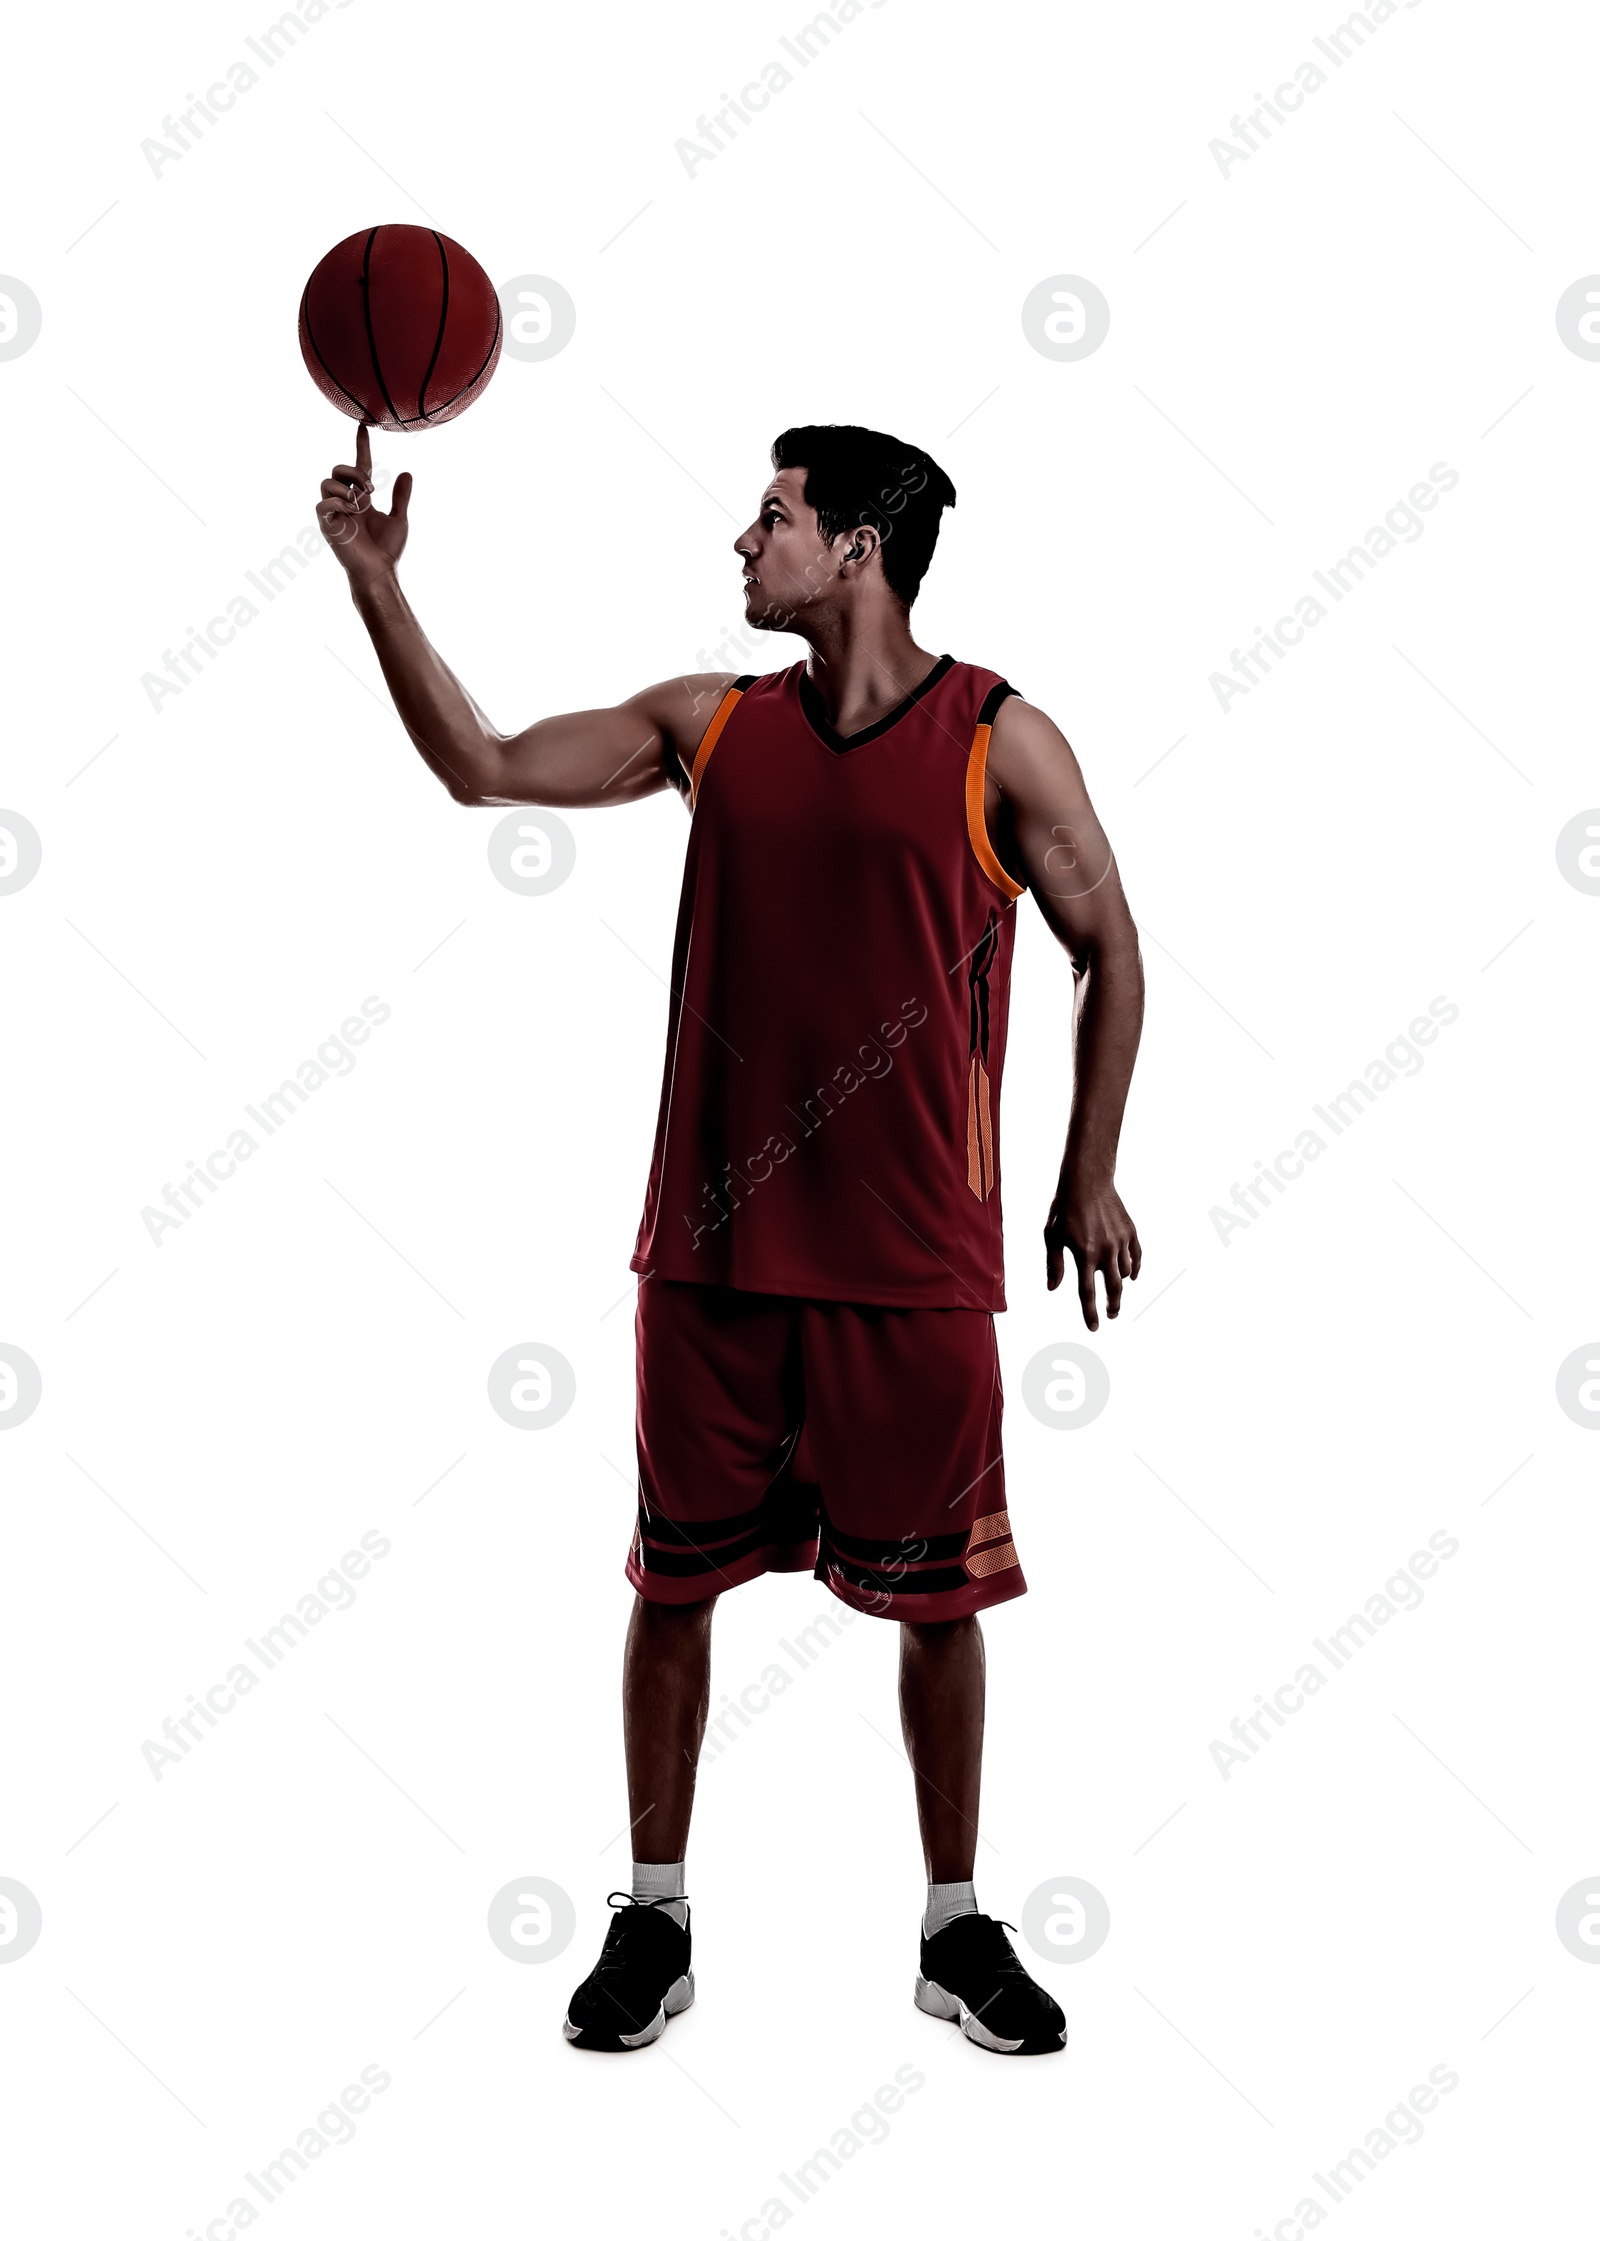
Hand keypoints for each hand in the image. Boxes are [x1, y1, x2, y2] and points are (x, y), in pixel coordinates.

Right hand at [317, 421, 410, 586]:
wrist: (380, 571)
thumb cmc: (387, 550)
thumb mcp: (399, 518)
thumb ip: (400, 497)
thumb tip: (406, 473)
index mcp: (362, 498)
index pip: (359, 465)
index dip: (361, 446)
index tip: (363, 427)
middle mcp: (346, 502)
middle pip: (338, 468)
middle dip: (354, 472)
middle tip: (372, 490)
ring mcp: (334, 512)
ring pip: (327, 482)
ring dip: (347, 489)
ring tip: (362, 506)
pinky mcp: (326, 525)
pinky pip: (322, 503)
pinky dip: (337, 503)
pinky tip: (352, 513)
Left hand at [1045, 1180, 1140, 1329]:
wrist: (1087, 1180)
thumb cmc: (1065, 1208)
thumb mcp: (1052, 1235)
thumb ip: (1054, 1264)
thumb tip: (1053, 1288)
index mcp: (1083, 1254)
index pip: (1087, 1293)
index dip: (1090, 1313)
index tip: (1095, 1328)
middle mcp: (1105, 1251)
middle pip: (1114, 1289)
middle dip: (1113, 1306)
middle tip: (1111, 1315)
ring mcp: (1120, 1241)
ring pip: (1126, 1273)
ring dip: (1119, 1284)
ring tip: (1113, 1289)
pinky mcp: (1130, 1231)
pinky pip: (1137, 1256)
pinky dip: (1135, 1268)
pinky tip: (1131, 1275)